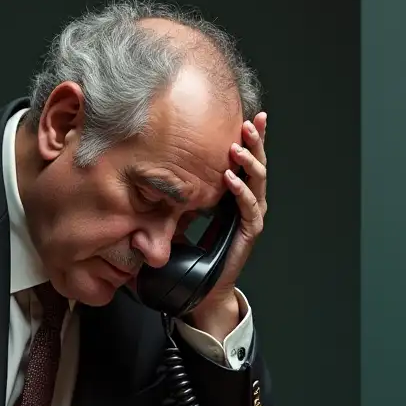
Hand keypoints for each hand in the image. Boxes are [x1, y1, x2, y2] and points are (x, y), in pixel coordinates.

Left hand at [186, 111, 267, 338]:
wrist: (201, 290)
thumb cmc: (192, 254)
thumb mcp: (179, 216)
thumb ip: (175, 196)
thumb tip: (149, 170)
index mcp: (233, 195)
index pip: (243, 161)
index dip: (247, 139)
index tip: (244, 115)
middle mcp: (246, 203)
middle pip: (256, 165)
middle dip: (254, 142)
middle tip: (248, 121)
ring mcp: (249, 217)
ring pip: (257, 183)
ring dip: (248, 163)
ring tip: (237, 147)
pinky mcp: (248, 234)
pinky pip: (248, 209)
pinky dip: (240, 193)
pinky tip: (231, 179)